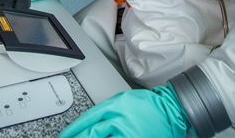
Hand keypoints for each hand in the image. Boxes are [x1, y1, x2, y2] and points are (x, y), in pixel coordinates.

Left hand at [58, 85, 191, 137]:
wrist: (170, 110)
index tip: (64, 136)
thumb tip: (88, 126)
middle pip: (91, 134)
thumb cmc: (147, 105)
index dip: (73, 130)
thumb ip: (105, 112)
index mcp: (114, 106)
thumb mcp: (122, 101)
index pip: (87, 120)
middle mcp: (119, 120)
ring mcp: (127, 133)